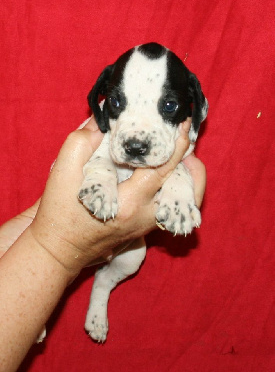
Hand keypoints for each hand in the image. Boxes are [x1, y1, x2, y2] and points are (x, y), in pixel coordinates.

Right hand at [0, 117, 205, 276]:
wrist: (59, 249)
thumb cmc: (60, 213)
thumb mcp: (63, 172)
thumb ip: (83, 141)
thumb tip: (103, 122)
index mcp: (127, 202)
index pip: (162, 170)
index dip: (176, 145)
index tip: (183, 123)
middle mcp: (144, 217)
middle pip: (186, 191)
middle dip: (192, 163)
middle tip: (184, 141)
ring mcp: (147, 226)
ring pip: (183, 201)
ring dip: (185, 176)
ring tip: (178, 155)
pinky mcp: (144, 229)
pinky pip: (171, 207)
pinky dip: (173, 187)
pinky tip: (163, 172)